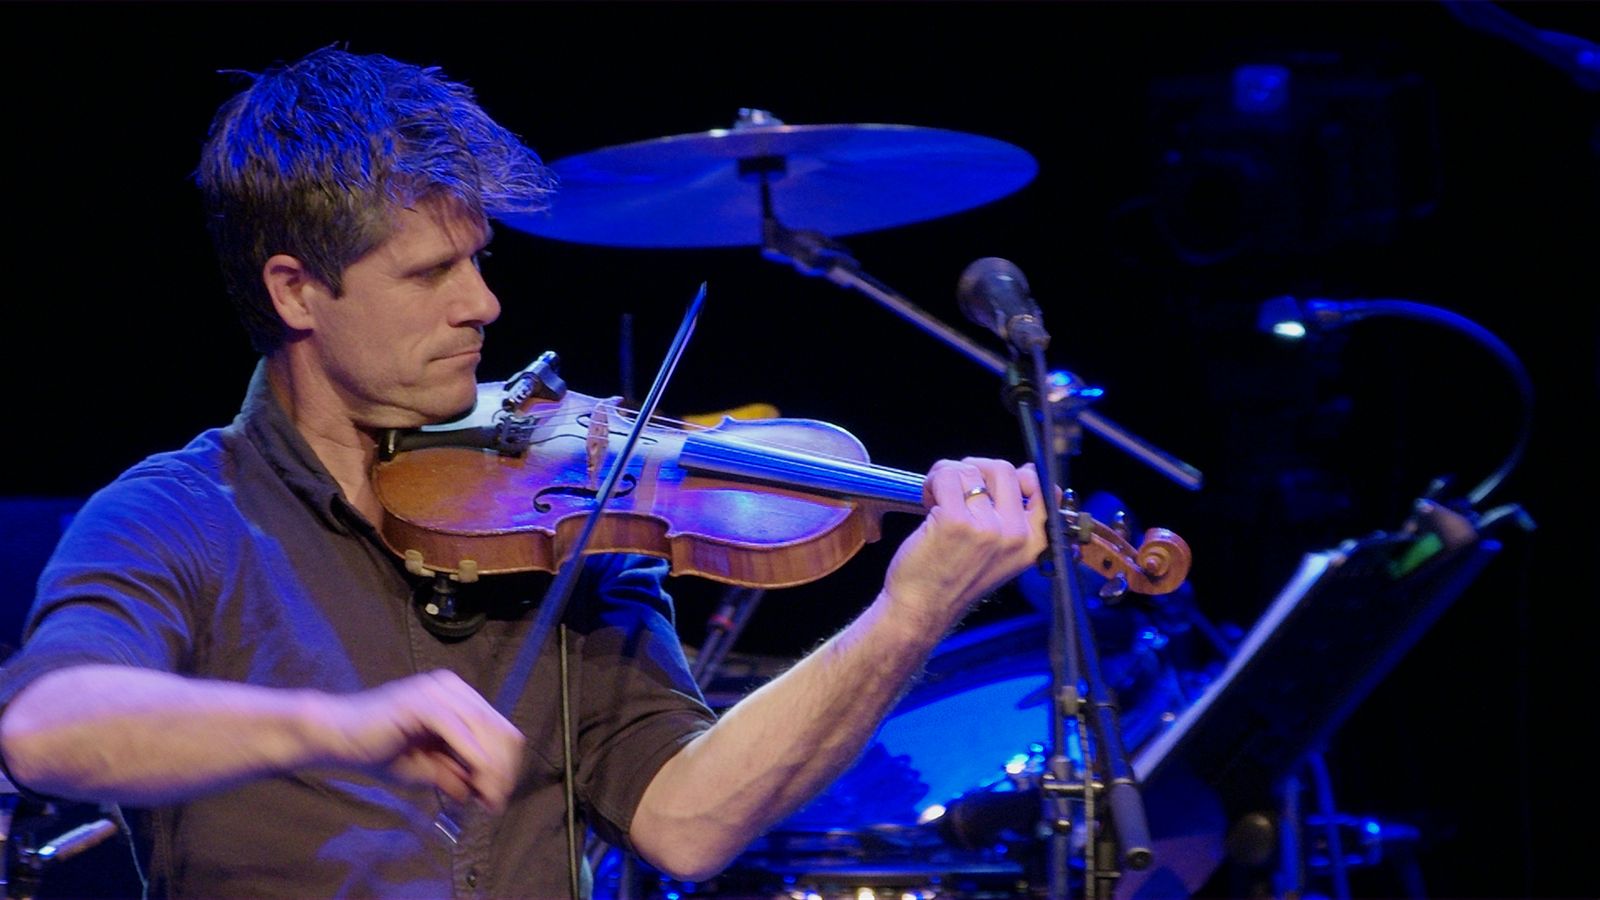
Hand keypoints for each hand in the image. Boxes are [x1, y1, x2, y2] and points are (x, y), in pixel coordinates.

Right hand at [312, 670, 523, 813]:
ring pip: (483, 728)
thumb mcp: (426, 769)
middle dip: (503, 769)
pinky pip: (458, 730)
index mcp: (457, 698)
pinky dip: (472, 757)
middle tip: (495, 803)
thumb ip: (454, 775)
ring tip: (487, 798)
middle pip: (498, 728)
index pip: (499, 728)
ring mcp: (438, 691)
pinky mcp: (422, 701)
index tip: (498, 797)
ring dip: (491, 768)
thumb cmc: (378, 751)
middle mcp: (452, 688)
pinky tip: (474, 781)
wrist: (336, 737)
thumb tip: (482, 795)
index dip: (506, 765)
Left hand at [880, 457, 1049, 633]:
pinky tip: (928, 502)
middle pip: (1003, 469)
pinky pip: (947, 476)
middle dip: (974, 469)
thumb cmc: (955, 578)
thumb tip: (1027, 471)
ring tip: (938, 500)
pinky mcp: (956, 522)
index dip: (1019, 474)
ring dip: (947, 476)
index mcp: (1033, 543)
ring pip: (970, 469)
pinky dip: (932, 482)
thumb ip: (1016, 517)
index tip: (994, 483)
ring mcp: (987, 528)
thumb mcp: (1002, 554)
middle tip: (957, 490)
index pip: (1046, 489)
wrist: (922, 608)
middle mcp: (1015, 535)